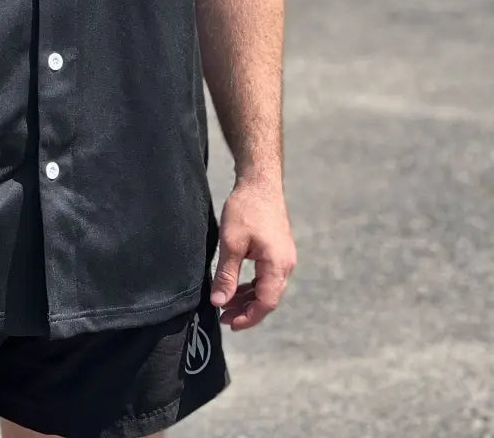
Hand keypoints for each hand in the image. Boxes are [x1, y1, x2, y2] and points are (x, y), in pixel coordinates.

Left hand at [210, 176, 296, 330]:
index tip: (229, 323)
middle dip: (246, 310)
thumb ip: (227, 275)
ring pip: (267, 288)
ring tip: (226, 303)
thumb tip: (218, 302)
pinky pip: (267, 276)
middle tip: (222, 316)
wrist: (260, 182)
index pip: (266, 303)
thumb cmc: (246, 209)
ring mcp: (284, 257)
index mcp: (277, 265)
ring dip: (248, 298)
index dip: (248, 318)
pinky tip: (237, 286)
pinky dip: (252, 285)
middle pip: (268, 298)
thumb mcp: (231, 243)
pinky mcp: (278, 250)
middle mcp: (286, 264)